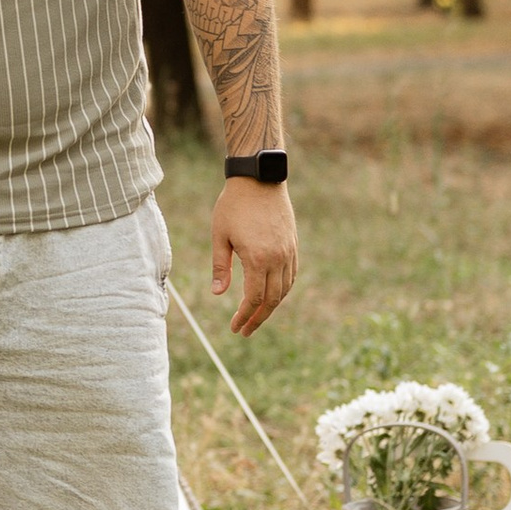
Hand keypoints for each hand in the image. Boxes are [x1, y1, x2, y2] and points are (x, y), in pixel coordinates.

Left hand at [210, 180, 297, 340]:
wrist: (260, 178)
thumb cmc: (234, 205)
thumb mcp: (219, 235)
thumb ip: (220, 266)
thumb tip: (218, 293)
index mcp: (257, 258)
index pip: (253, 298)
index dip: (244, 316)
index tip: (235, 328)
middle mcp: (277, 258)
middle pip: (272, 300)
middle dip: (258, 318)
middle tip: (245, 331)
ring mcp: (288, 252)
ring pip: (284, 290)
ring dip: (271, 307)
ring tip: (256, 317)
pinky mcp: (292, 245)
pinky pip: (291, 275)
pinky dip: (283, 290)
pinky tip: (272, 296)